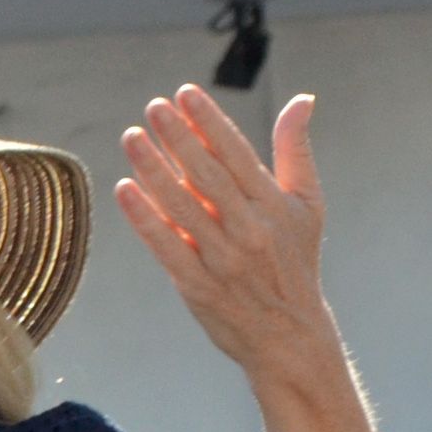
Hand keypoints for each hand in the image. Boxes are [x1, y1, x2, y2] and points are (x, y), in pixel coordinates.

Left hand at [114, 88, 344, 388]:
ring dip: (153, 169)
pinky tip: (124, 188)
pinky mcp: (198, 287)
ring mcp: (223, 260)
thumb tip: (302, 99)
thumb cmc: (295, 262)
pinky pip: (167, 246)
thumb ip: (296, 151)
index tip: (185, 93)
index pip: (236, 154)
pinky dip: (144, 218)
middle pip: (206, 174)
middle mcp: (250, 230)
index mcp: (275, 206)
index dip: (209, 122)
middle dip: (177, 137)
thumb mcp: (306, 205)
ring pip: (181, 207)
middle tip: (153, 107)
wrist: (289, 337)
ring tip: (131, 137)